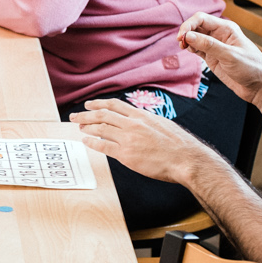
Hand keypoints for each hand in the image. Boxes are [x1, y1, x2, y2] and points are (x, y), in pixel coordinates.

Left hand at [72, 97, 215, 187]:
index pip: (115, 105)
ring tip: (79, 127)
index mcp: (142, 115)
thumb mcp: (162, 124)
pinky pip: (103, 147)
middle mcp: (133, 124)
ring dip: (87, 127)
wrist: (185, 159)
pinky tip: (87, 142)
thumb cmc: (178, 144)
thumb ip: (146, 121)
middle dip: (86, 114)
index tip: (89, 104)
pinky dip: (92, 143)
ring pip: (100, 129)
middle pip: (103, 115)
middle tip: (75, 116)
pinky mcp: (126, 155)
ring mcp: (128, 139)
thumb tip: (136, 120)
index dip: (99, 103)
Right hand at [177, 12, 261, 106]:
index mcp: (226, 29)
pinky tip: (189, 51)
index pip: (202, 19)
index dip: (189, 25)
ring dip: (187, 40)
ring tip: (183, 48)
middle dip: (186, 32)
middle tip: (181, 43)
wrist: (259, 87)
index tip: (182, 36)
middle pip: (196, 26)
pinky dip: (191, 48)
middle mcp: (219, 35)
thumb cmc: (251, 68)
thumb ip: (208, 45)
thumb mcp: (229, 55)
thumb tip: (189, 36)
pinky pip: (197, 49)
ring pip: (195, 37)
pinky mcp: (212, 58)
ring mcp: (215, 46)